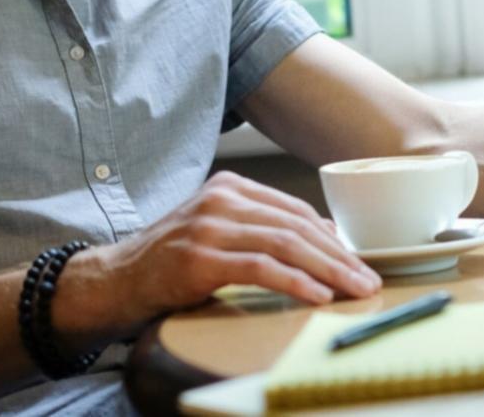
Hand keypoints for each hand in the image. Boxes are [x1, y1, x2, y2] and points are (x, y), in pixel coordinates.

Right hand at [56, 171, 380, 345]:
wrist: (116, 279)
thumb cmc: (172, 261)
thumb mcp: (218, 232)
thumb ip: (262, 230)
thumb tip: (325, 241)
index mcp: (230, 188)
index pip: (295, 210)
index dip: (333, 238)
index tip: (360, 261)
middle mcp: (221, 200)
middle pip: (296, 226)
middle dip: (340, 256)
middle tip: (368, 279)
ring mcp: (209, 226)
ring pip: (285, 245)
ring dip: (328, 270)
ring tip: (354, 289)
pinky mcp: (200, 258)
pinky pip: (260, 268)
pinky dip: (295, 282)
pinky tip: (318, 295)